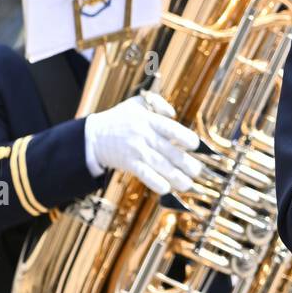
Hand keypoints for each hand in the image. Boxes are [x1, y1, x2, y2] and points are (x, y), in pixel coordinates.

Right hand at [83, 93, 202, 195]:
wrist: (93, 136)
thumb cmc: (119, 118)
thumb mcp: (137, 103)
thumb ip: (157, 103)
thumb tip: (172, 113)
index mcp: (148, 119)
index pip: (171, 129)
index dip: (185, 137)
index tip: (196, 146)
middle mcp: (144, 135)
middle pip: (169, 151)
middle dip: (186, 163)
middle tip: (198, 171)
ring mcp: (136, 150)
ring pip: (160, 165)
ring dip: (176, 177)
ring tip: (188, 184)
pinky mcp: (128, 163)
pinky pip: (144, 174)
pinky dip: (155, 182)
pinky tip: (167, 189)